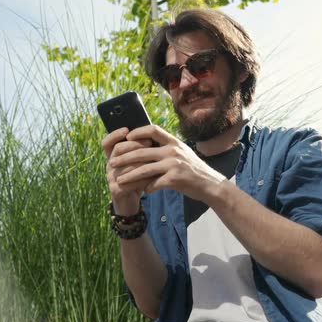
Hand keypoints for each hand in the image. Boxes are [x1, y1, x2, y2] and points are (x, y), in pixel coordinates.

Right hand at [102, 127, 154, 215]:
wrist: (131, 202)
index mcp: (113, 157)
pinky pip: (128, 182)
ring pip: (125, 166)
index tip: (127, 129)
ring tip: (154, 160)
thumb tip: (153, 135)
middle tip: (149, 143)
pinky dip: (141, 179)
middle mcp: (109, 166)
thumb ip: (141, 151)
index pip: (107, 142)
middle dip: (134, 145)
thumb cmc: (137, 179)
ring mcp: (111, 179)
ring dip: (141, 162)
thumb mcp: (138, 163)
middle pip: (117, 150)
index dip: (114, 135)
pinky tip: (152, 178)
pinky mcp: (116, 191)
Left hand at [109, 125, 226, 202]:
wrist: (210, 185)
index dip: (138, 132)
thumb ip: (167, 148)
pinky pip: (154, 184)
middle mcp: (173, 151)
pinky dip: (147, 188)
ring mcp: (173, 165)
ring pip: (144, 170)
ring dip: (129, 176)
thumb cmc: (194, 169)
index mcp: (174, 142)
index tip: (127, 137)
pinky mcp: (174, 179)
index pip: (153, 130)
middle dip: (124, 158)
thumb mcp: (182, 153)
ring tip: (119, 180)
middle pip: (142, 151)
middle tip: (112, 162)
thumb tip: (148, 143)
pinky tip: (144, 191)